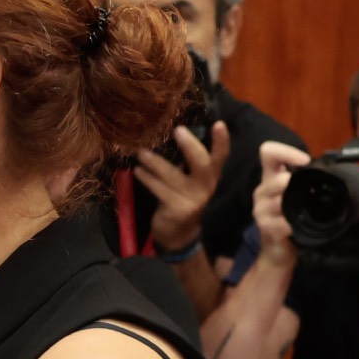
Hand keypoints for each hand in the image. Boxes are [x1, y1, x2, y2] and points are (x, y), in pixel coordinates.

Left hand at [135, 121, 231, 251]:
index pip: (221, 157)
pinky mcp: (177, 209)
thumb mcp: (190, 181)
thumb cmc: (182, 198)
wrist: (178, 234)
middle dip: (190, 146)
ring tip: (141, 152)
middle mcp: (206, 186)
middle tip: (178, 130)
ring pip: (173, 176)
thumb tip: (169, 134)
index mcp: (211, 176)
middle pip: (203, 164)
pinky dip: (147, 179)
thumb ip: (187, 163)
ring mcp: (192, 199)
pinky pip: (159, 190)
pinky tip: (137, 171)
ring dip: (155, 162)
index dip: (222, 141)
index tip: (219, 124)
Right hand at [251, 141, 309, 269]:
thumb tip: (329, 169)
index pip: (268, 152)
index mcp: (269, 179)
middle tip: (305, 191)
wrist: (277, 251)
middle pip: (276, 179)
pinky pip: (282, 223)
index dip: (286, 152)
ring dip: (293, 206)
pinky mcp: (266, 229)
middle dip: (292, 183)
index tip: (305, 161)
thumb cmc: (289, 219)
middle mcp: (262, 192)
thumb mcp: (294, 195)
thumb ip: (303, 181)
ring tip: (301, 213)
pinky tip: (295, 229)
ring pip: (279, 202)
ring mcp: (261, 211)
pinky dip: (292, 225)